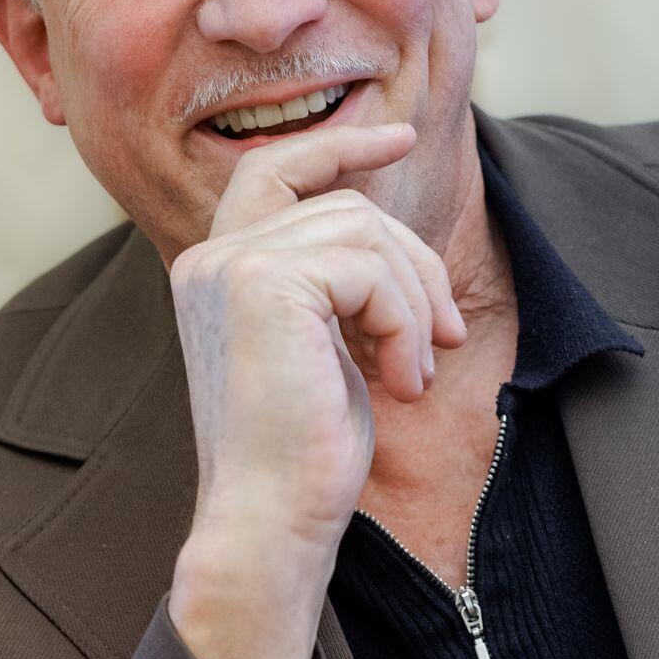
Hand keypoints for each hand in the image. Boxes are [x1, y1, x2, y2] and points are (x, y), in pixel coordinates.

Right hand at [164, 122, 467, 658]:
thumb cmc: (301, 452)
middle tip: (448, 335)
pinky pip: (370, 266)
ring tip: (414, 372)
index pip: (275, 171)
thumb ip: (337, 284)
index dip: (338, 147)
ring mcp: (231, 265)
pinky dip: (405, 321)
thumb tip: (397, 241)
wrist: (268, 521)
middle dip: (413, 263)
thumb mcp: (324, 346)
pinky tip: (401, 381)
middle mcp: (210, 257)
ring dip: (415, 304)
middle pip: (346, 206)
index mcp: (214, 269)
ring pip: (366, 232)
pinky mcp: (264, 283)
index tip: (401, 138)